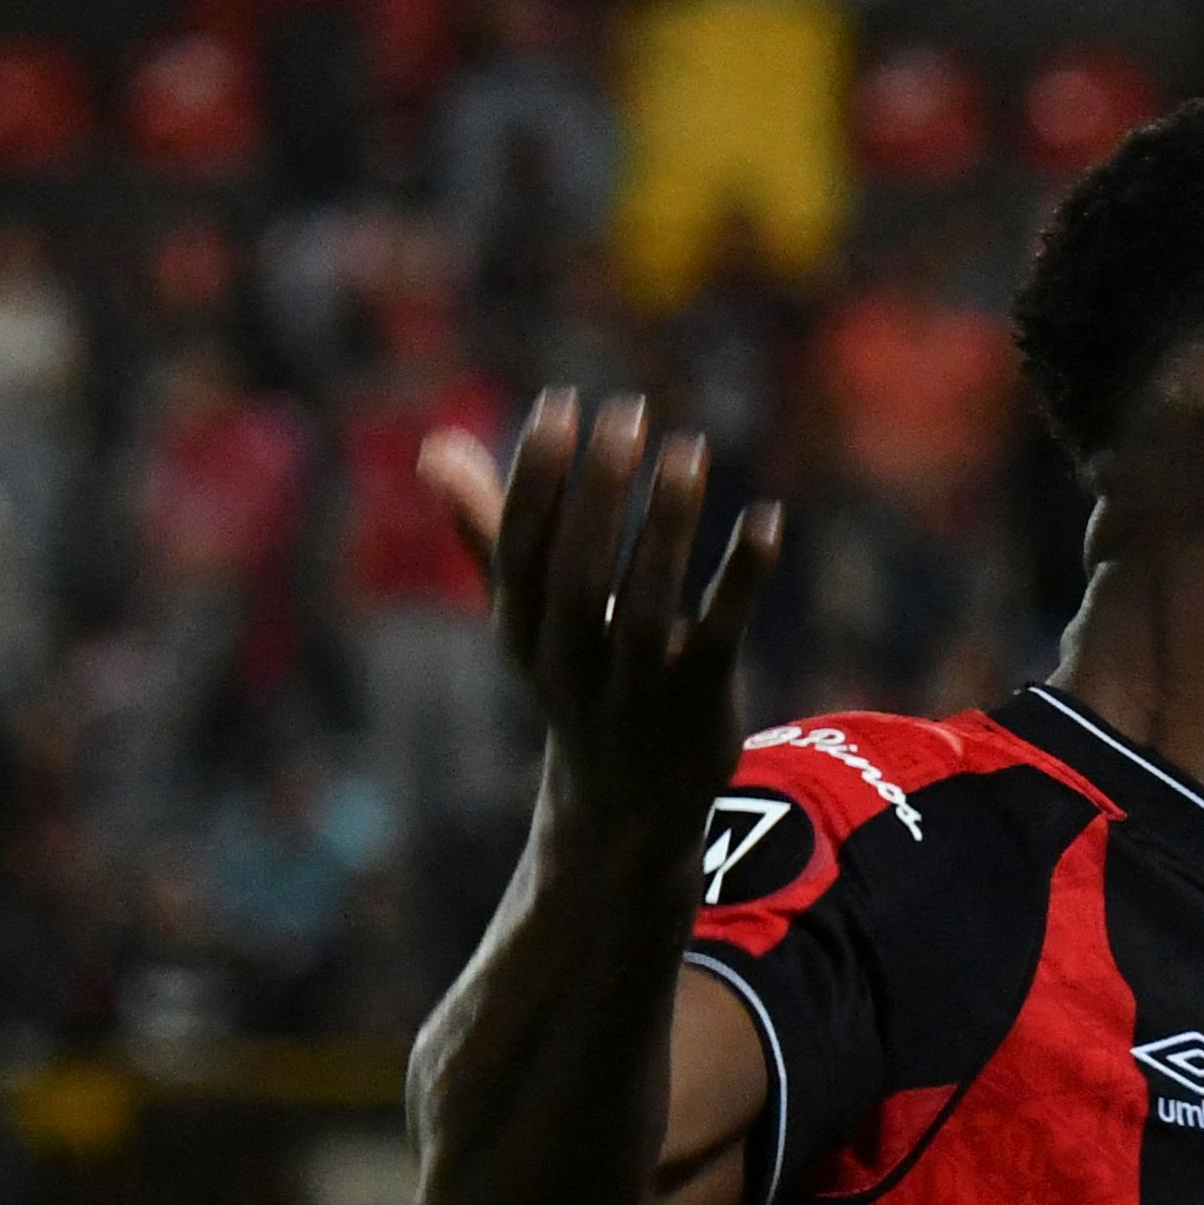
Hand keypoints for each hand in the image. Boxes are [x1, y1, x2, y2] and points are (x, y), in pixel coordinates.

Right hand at [419, 391, 780, 818]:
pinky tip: (767, 518)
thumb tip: (436, 447)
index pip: (519, 550)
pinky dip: (741, 577)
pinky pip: (720, 635)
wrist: (628, 800)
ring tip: (688, 449)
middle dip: (598, 492)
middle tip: (627, 413)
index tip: (563, 404)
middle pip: (576, 576)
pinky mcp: (697, 702)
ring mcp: (634, 690)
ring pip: (646, 608)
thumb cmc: (577, 675)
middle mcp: (568, 665)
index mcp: (519, 632)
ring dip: (665, 526)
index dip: (537, 478)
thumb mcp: (529, 614)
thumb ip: (489, 529)